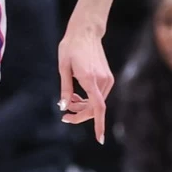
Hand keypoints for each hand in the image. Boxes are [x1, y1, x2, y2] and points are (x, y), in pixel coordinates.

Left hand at [58, 21, 113, 142]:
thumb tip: (64, 107)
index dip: (98, 124)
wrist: (86, 32)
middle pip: (95, 108)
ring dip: (84, 106)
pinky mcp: (108, 77)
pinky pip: (100, 95)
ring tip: (70, 100)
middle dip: (80, 114)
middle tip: (64, 115)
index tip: (99, 139)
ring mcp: (107, 79)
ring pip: (97, 102)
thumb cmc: (71, 47)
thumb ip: (65, 89)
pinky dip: (89, 99)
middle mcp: (102, 80)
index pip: (97, 107)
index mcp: (89, 78)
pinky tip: (78, 95)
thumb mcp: (63, 67)